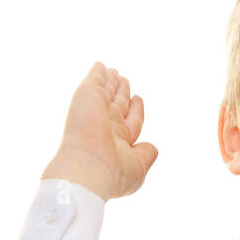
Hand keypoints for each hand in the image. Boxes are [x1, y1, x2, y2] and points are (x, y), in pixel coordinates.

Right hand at [42, 62, 157, 200]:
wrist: (87, 167)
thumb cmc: (113, 173)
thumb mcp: (138, 167)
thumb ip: (146, 155)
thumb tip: (152, 147)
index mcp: (119, 141)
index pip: (130, 120)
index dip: (135, 110)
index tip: (137, 99)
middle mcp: (107, 125)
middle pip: (117, 104)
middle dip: (121, 93)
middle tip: (124, 81)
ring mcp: (97, 110)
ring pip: (107, 91)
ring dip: (111, 81)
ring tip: (115, 71)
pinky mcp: (88, 96)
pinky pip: (95, 79)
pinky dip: (98, 72)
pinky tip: (101, 66)